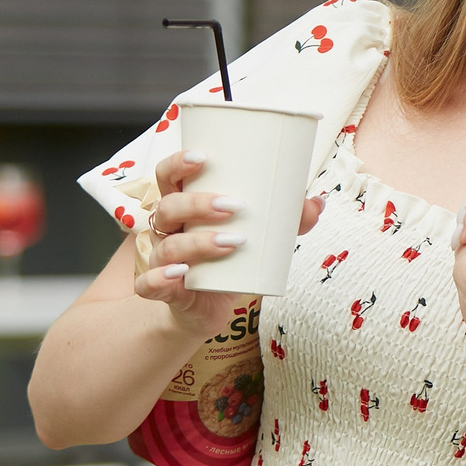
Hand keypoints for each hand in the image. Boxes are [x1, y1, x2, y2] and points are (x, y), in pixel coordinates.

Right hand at [135, 149, 323, 328]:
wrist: (207, 308)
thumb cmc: (229, 261)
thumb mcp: (260, 239)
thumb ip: (288, 222)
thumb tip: (317, 203)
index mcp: (183, 207)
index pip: (168, 177)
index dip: (178, 164)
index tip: (204, 157)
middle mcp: (167, 230)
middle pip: (167, 207)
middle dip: (198, 203)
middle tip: (235, 205)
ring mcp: (162, 260)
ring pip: (167, 245)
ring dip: (198, 241)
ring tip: (233, 241)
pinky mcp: (164, 291)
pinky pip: (149, 284)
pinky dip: (160, 278)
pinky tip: (180, 272)